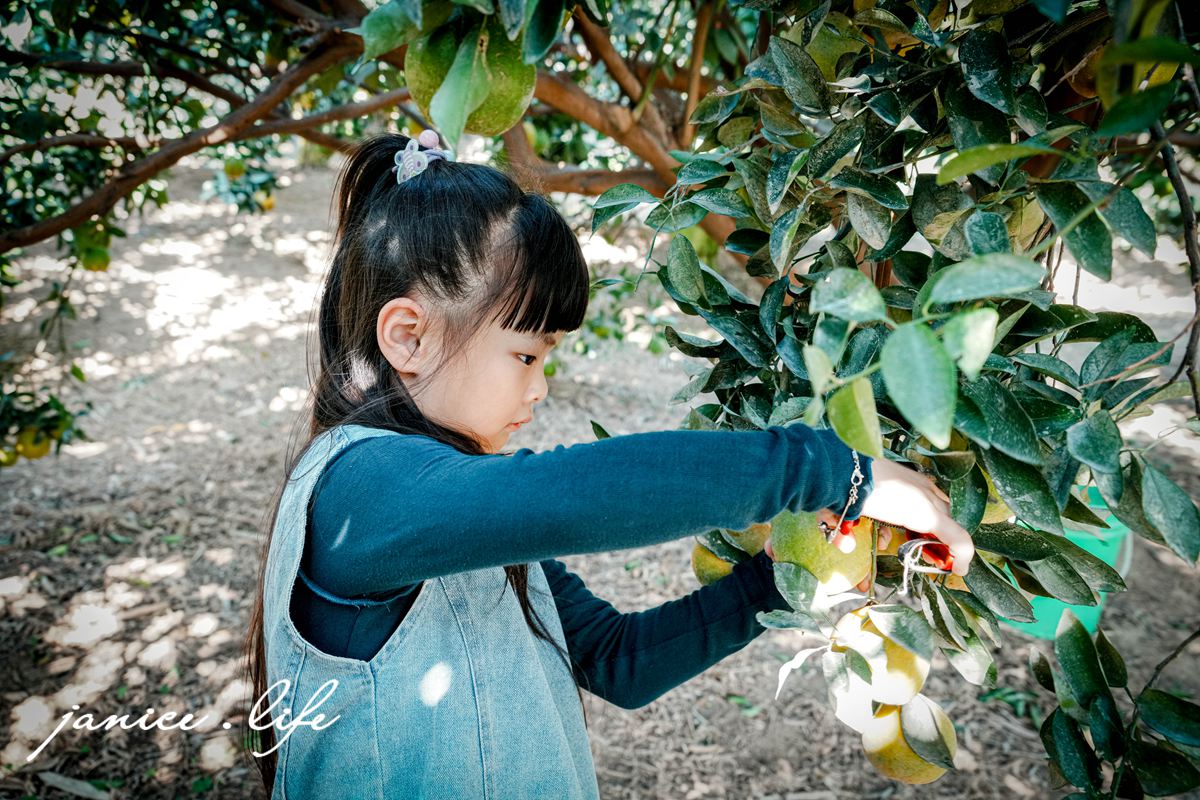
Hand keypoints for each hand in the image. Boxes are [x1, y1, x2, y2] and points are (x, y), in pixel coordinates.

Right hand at [762, 461, 974, 577]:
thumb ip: (847, 525)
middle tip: (932, 554)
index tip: (922, 539)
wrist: (844, 473)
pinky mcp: (930, 516)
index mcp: (905, 479)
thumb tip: (845, 548)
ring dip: (947, 546)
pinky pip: (957, 537)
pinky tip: (961, 569)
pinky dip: (962, 554)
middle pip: (941, 512)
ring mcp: (927, 500)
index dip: (928, 521)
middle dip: (938, 535)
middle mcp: (921, 487)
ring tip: (947, 564)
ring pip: (949, 526)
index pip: (928, 499)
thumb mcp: (845, 505)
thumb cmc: (840, 484)